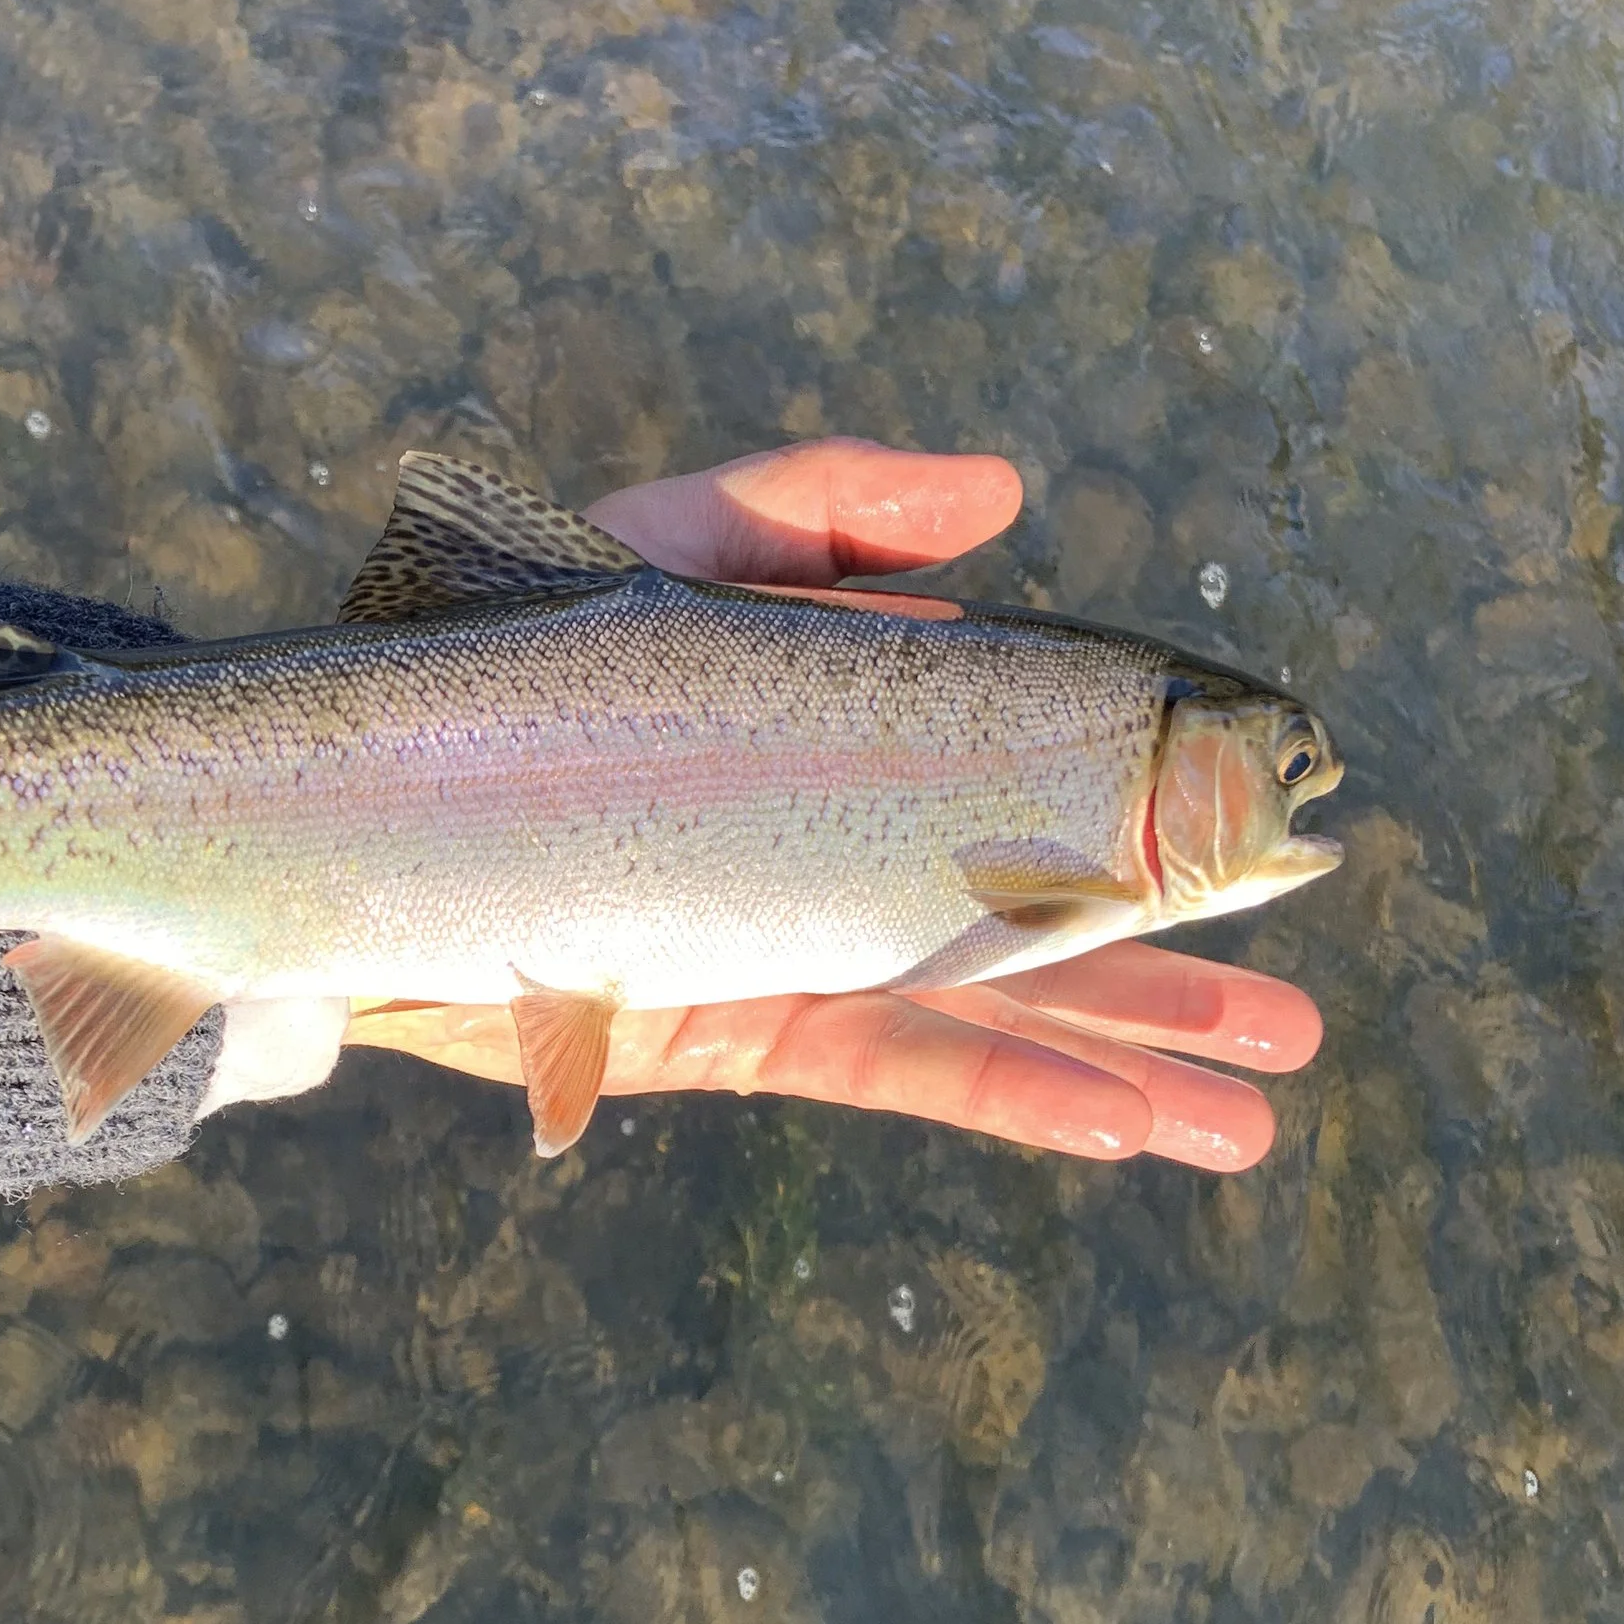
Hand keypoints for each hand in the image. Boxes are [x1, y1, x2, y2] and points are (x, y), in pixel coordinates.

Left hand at [342, 437, 1322, 1171]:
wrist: (324, 814)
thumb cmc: (484, 654)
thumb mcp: (664, 544)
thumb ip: (824, 507)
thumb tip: (1005, 490)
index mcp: (843, 732)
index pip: (1025, 772)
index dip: (1145, 806)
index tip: (1269, 825)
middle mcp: (832, 846)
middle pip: (1032, 919)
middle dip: (1169, 976)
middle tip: (1299, 1024)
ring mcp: (787, 941)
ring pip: (990, 1013)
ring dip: (1124, 1060)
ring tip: (1252, 1112)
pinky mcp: (726, 1022)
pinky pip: (895, 1064)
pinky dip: (1011, 1095)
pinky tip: (1121, 1133)